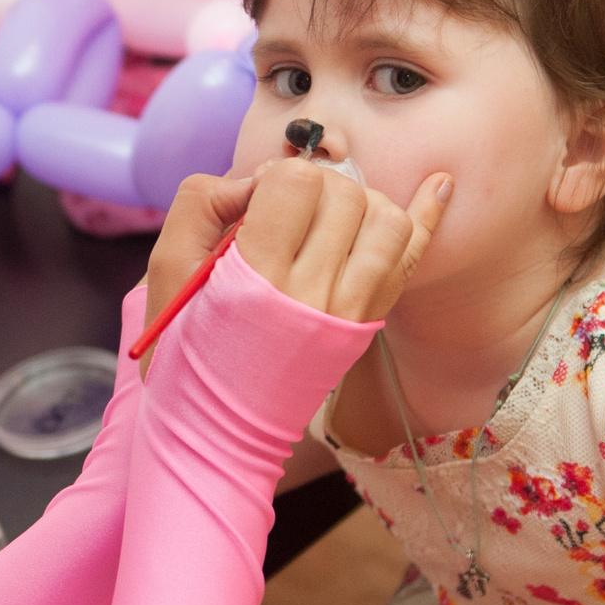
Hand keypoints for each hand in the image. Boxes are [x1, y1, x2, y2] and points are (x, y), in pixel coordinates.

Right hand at [146, 162, 448, 330]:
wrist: (214, 426)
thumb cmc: (184, 346)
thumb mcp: (166, 270)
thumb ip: (202, 203)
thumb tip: (257, 180)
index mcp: (255, 278)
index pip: (297, 183)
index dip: (275, 178)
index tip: (256, 202)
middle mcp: (312, 295)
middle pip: (345, 194)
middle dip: (315, 187)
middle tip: (286, 213)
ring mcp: (349, 312)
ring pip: (385, 218)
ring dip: (358, 202)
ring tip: (326, 218)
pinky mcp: (368, 324)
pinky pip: (413, 256)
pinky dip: (426, 215)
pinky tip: (437, 184)